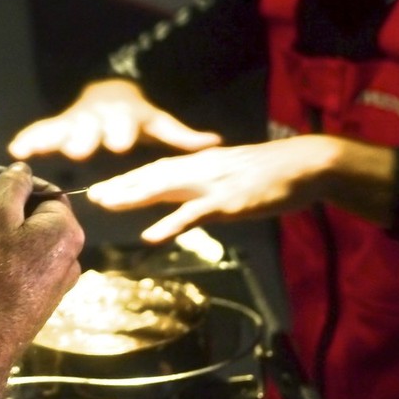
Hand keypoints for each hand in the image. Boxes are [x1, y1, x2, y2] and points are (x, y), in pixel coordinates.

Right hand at [0, 164, 63, 272]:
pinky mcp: (25, 301)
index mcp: (63, 230)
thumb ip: (11, 185)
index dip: (10, 179)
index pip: (44, 191)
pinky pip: (0, 270)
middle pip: (17, 218)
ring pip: (2, 245)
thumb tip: (23, 169)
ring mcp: (44, 282)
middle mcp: (61, 255)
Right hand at [8, 78, 220, 160]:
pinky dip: (29, 138)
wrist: (111, 91)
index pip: (122, 125)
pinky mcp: (60, 124)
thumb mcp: (159, 122)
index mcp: (122, 116)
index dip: (120, 133)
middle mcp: (96, 117)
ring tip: (26, 150)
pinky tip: (15, 150)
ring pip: (60, 128)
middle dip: (83, 138)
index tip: (118, 144)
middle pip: (88, 127)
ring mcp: (75, 119)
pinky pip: (42, 131)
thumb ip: (182, 136)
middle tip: (76, 150)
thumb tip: (216, 141)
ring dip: (45, 140)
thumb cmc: (136, 114)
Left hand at [86, 135, 394, 242]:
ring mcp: (212, 184)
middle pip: (152, 177)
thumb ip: (205, 189)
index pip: (157, 170)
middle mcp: (200, 169)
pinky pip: (193, 214)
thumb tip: (185, 205)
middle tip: (93, 197)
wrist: (305, 164)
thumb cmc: (271, 174)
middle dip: (121, 186)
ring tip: (107, 204)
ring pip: (164, 188)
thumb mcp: (231, 178)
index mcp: (200, 164)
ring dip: (133, 196)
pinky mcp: (227, 202)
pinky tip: (150, 235)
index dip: (129, 179)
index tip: (105, 188)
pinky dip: (170, 224)